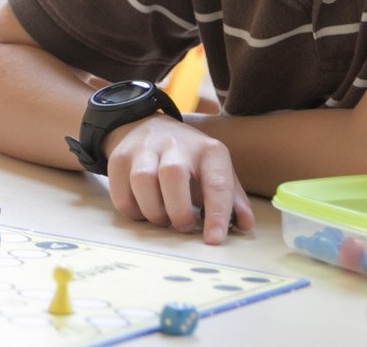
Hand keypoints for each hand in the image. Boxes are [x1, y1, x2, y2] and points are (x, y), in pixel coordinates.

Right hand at [103, 115, 253, 244]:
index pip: (216, 182)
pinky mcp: (119, 159)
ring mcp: (144, 149)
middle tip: (182, 225)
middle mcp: (176, 144)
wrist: (147, 126)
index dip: (217, 214)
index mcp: (208, 150)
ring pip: (143, 181)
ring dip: (153, 211)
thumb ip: (231, 198)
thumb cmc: (189, 159)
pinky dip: (133, 211)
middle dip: (178, 210)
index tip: (214, 240)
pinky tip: (143, 210)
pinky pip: (121, 193)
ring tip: (162, 218)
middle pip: (173, 175)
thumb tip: (246, 225)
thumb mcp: (214, 171)